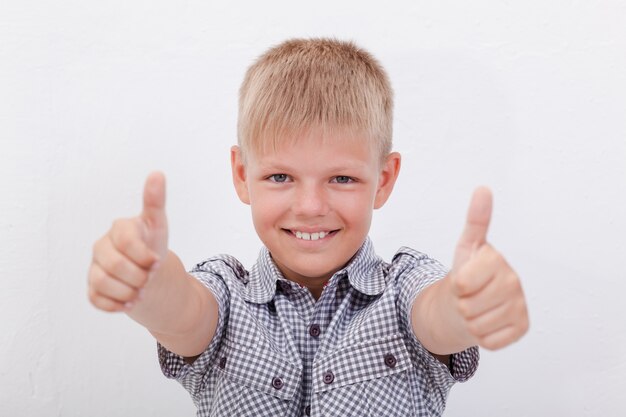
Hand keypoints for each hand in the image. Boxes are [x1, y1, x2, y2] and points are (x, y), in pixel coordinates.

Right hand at [88, 172, 167, 311]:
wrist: (148, 271)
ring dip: (127, 293)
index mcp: (119, 229)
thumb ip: (155, 201)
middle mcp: (102, 246)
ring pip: (103, 283)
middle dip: (138, 277)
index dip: (144, 256)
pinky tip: (129, 303)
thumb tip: (157, 173)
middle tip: (149, 279)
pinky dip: (115, 305)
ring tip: (141, 293)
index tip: (157, 263)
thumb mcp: (158, 223)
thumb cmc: (151, 243)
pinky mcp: (92, 287)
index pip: (127, 242)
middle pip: (114, 265)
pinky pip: (95, 299)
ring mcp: (94, 267)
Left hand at [447, 187, 528, 349]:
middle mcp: (513, 282)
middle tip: (468, 295)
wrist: (473, 302)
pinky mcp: (522, 328)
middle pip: (468, 306)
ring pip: (476, 325)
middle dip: (461, 303)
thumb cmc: (468, 274)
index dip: (456, 284)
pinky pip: (489, 341)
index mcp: (496, 260)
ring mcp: (520, 306)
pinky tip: (487, 321)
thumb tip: (483, 188)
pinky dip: (482, 336)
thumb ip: (475, 220)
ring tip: (476, 307)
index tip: (464, 278)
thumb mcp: (466, 247)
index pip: (462, 282)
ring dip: (469, 320)